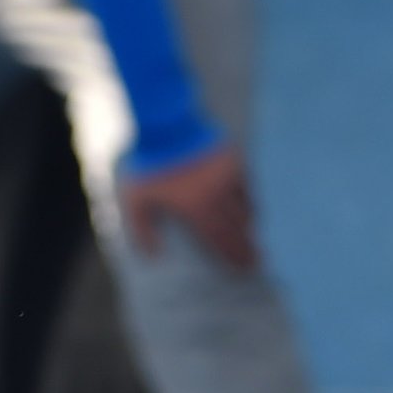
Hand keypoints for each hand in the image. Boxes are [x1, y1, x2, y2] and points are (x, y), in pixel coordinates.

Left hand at [119, 139, 259, 270]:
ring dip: (247, 221)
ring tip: (252, 232)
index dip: (232, 255)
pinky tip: (251, 202)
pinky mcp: (232, 158)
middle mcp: (216, 196)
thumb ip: (142, 229)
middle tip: (258, 259)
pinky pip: (246, 182)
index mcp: (195, 208)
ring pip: (244, 204)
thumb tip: (153, 255)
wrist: (166, 125)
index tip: (244, 268)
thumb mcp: (135, 199)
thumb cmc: (149, 164)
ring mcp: (227, 176)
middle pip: (236, 226)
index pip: (218, 239)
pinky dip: (249, 196)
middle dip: (247, 245)